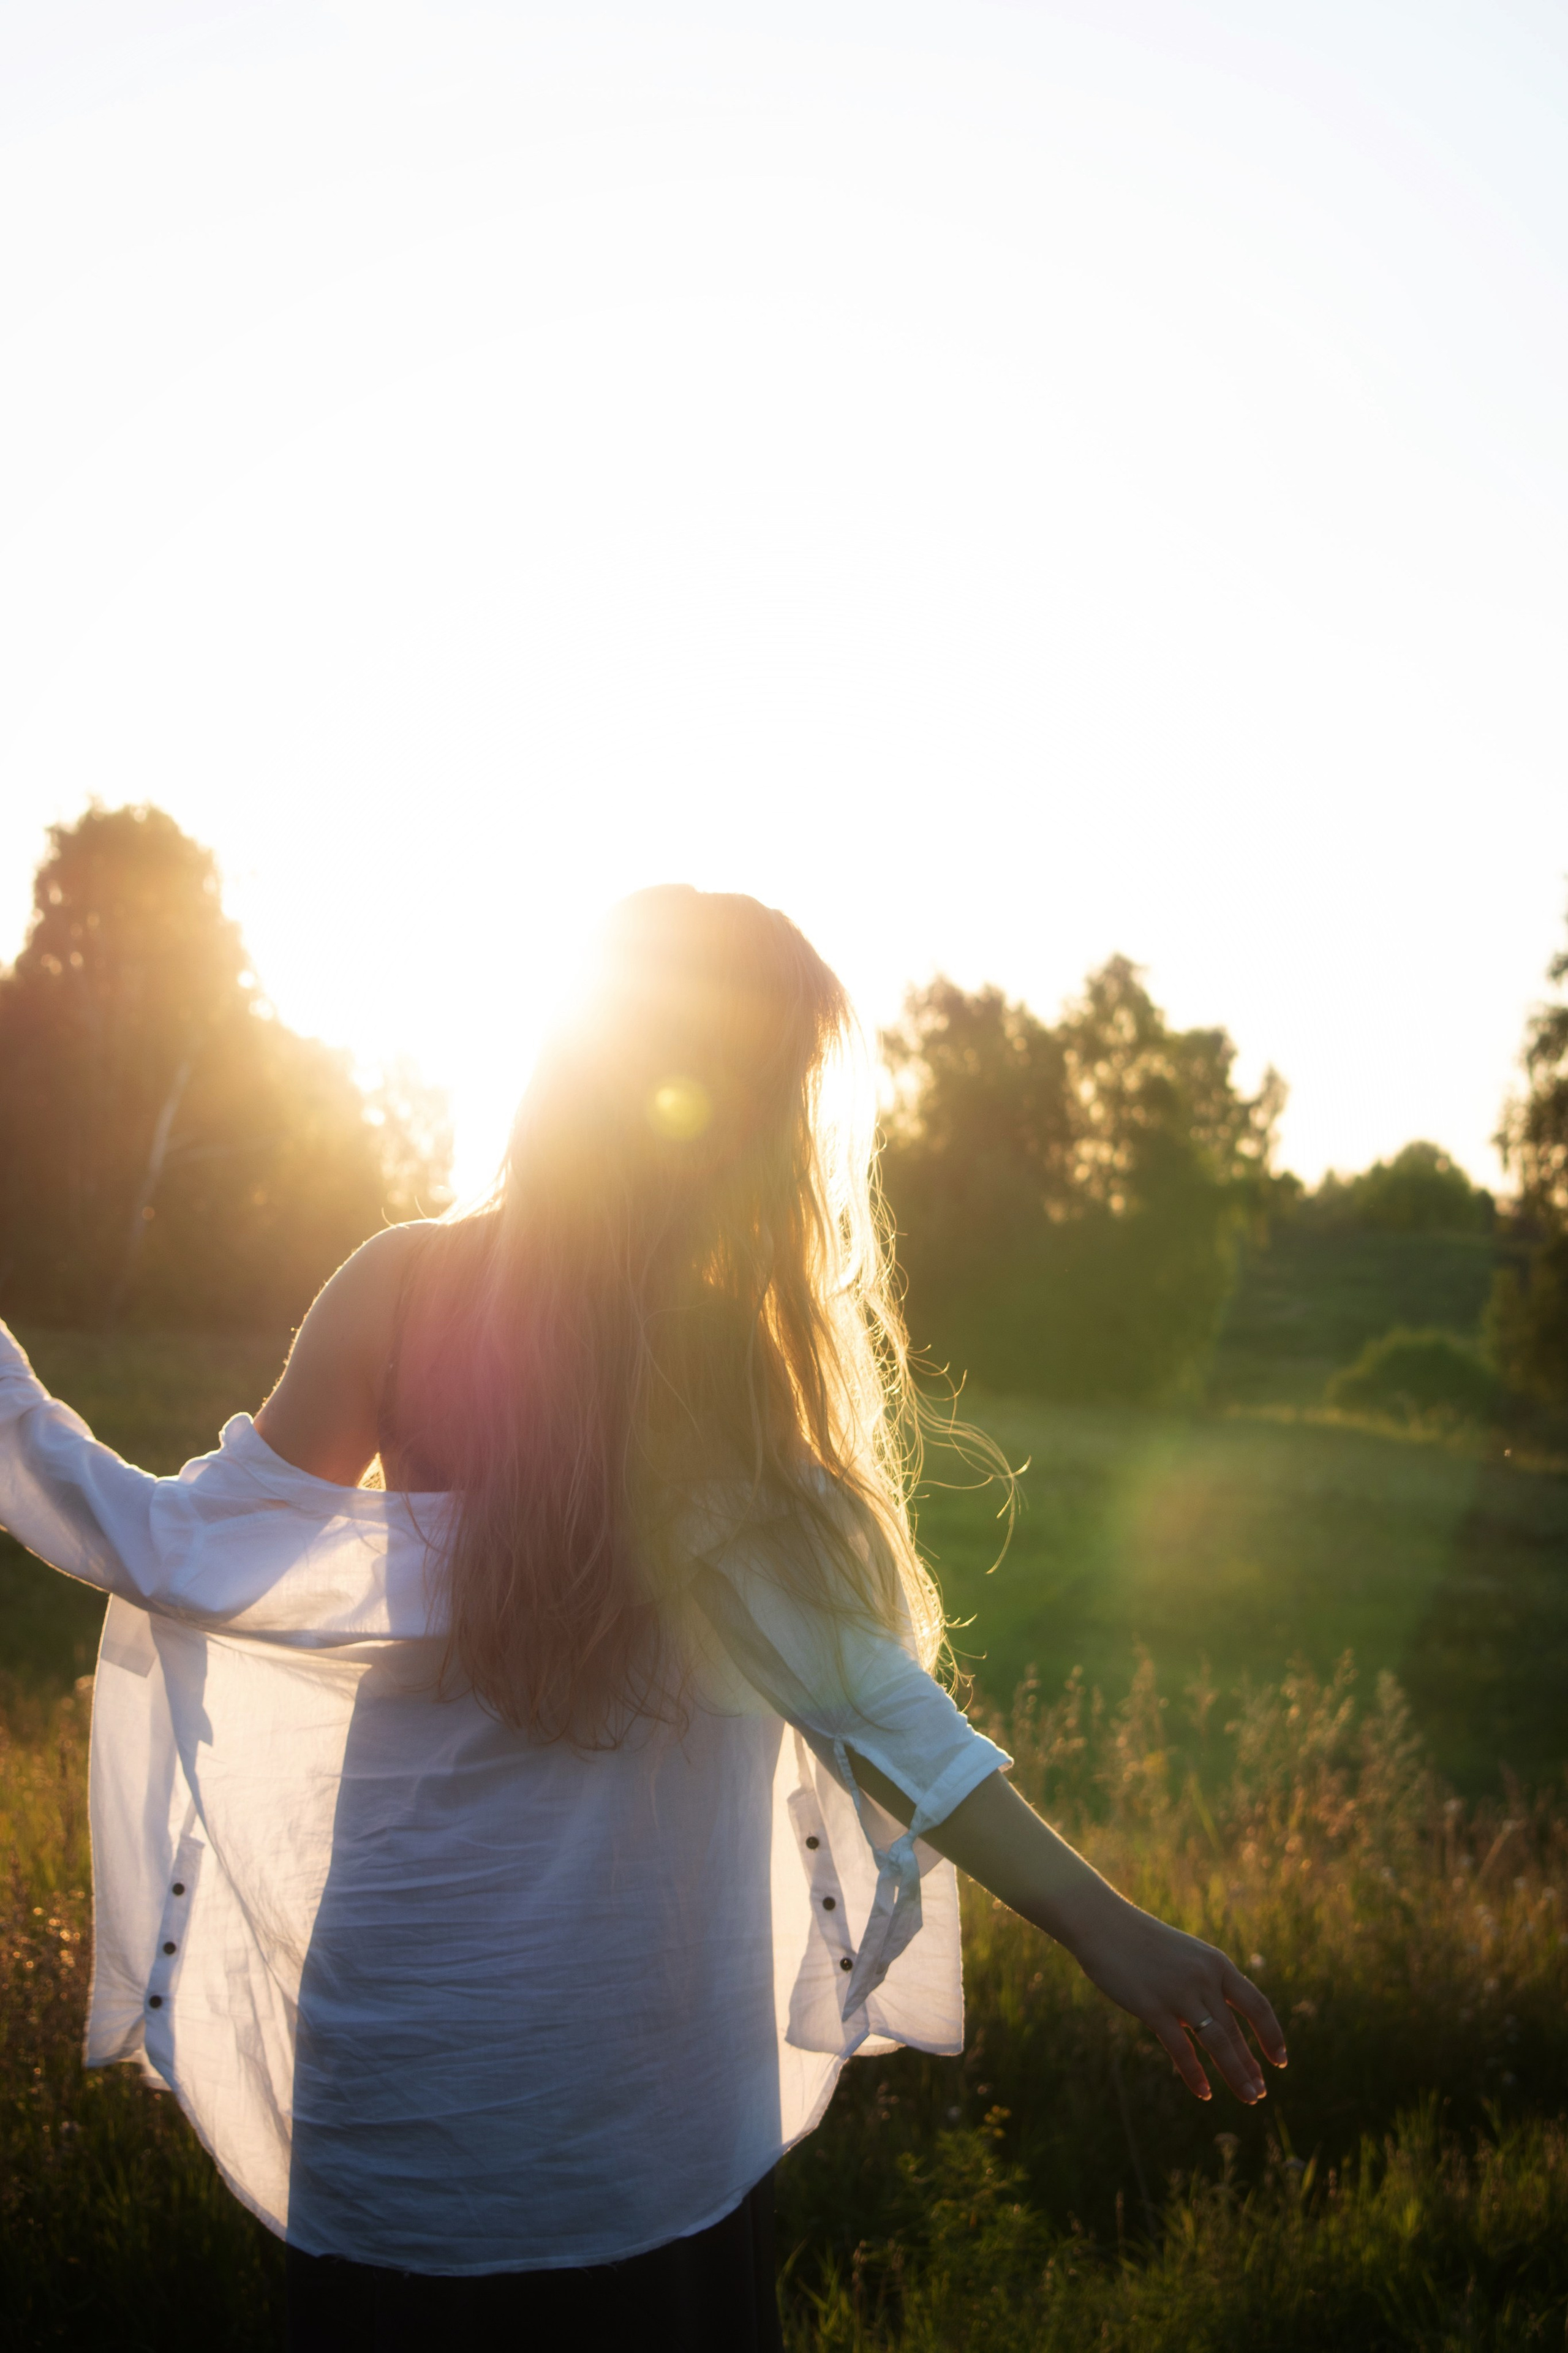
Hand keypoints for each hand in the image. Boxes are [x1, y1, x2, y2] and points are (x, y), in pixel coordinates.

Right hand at [1058, 1881, 1286, 2104]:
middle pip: (1236, 2032)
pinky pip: (1181, 2049)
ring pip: (1217, 2043)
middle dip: (1251, 2066)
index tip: (1280, 2060)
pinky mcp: (1153, 2007)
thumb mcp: (1186, 1957)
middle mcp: (1204, 1978)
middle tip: (1260, 2093)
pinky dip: (1195, 2074)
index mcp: (1217, 1964)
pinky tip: (1204, 2093)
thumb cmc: (1143, 1942)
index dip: (1271, 2035)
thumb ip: (1205, 1986)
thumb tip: (1219, 2025)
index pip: (1257, 2005)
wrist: (1104, 1924)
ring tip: (1249, 2098)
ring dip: (1235, 2074)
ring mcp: (1179, 1993)